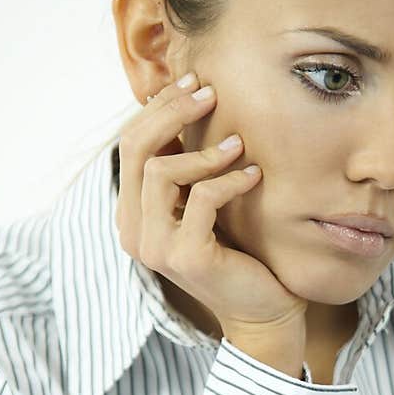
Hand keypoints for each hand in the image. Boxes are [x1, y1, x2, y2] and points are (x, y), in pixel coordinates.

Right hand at [115, 73, 308, 337]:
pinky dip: (229, 180)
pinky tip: (254, 176)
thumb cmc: (239, 252)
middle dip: (172, 112)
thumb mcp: (205, 203)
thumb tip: (188, 102)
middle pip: (136, 149)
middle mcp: (133, 230)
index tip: (193, 83)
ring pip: (161, 171)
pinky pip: (201, 198)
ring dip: (204, 151)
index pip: (130, 144)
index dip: (158, 108)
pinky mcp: (186, 257)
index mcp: (132, 213)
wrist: (263, 311)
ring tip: (239, 145)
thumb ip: (189, 168)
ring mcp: (155, 247)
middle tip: (209, 93)